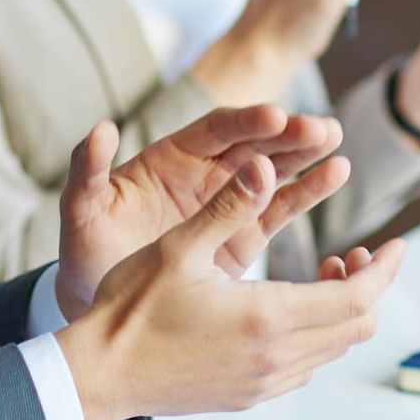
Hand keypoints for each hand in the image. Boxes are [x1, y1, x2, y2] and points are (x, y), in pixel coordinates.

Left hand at [55, 105, 348, 318]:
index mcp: (171, 157)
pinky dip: (307, 191)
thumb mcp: (83, 210)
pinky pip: (280, 207)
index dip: (246, 122)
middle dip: (287, 134)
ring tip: (335, 143)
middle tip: (321, 129)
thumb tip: (100, 129)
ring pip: (274, 170)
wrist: (102, 303)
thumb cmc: (87, 252)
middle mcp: (205, 171)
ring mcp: (228, 201)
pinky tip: (335, 173)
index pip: (216, 130)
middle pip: (254, 143)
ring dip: (305, 156)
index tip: (275, 116)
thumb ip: (89, 171)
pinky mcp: (243, 234)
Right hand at [55, 155, 405, 419]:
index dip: (385, 269)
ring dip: (342, 310)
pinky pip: (304, 367)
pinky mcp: (247, 395)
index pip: (356, 296)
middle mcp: (274, 356)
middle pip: (355, 326)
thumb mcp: (180, 246)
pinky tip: (291, 306)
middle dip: (369, 285)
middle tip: (359, 252)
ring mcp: (262, 382)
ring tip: (326, 270)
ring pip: (332, 348)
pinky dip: (316, 334)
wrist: (98, 375)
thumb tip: (265, 163)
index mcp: (267, 315)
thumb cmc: (131, 307)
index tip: (397, 243)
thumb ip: (228, 204)